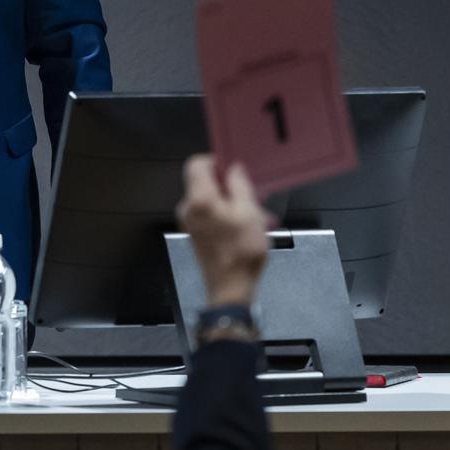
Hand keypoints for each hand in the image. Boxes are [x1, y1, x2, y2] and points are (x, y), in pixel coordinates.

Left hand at [176, 155, 271, 307]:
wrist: (230, 288)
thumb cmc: (241, 252)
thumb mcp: (249, 212)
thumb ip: (239, 185)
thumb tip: (234, 169)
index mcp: (199, 199)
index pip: (197, 164)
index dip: (216, 161)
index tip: (235, 168)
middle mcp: (189, 208)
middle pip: (207, 183)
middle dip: (233, 187)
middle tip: (255, 196)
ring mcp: (191, 222)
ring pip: (214, 201)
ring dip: (237, 204)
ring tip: (260, 217)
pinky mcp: (198, 234)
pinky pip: (213, 215)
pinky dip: (231, 216)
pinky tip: (251, 227)